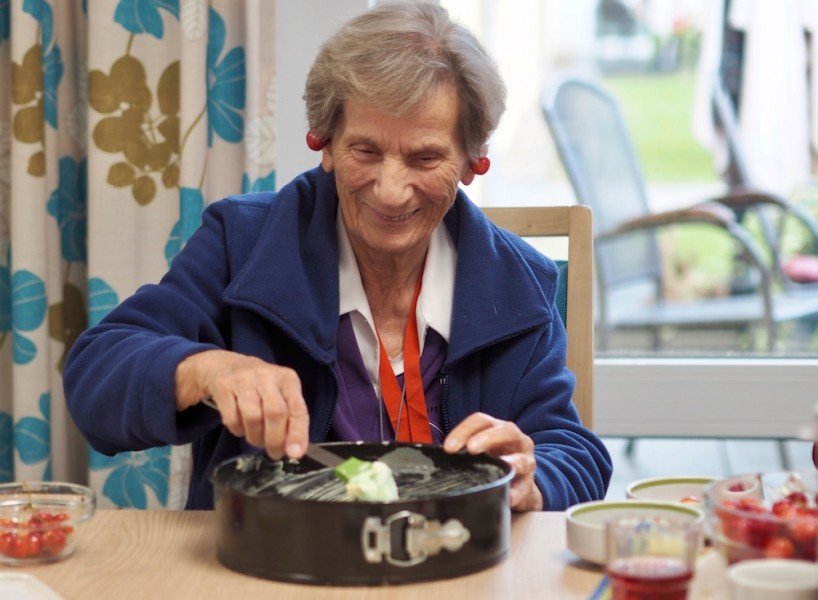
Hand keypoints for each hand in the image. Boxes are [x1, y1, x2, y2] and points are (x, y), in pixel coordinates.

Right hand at [175, 350, 308, 459]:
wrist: (225, 365)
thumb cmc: (260, 385)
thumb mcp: (280, 394)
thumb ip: (290, 417)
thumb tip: (294, 449)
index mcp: (287, 379)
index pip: (297, 408)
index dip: (297, 433)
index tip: (295, 453)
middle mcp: (267, 376)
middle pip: (275, 413)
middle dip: (275, 439)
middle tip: (275, 453)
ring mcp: (244, 380)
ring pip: (253, 417)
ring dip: (255, 437)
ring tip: (256, 439)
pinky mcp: (223, 387)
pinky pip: (232, 418)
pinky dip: (238, 430)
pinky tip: (241, 427)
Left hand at [444, 412, 542, 510]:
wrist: (519, 486)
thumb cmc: (494, 462)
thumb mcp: (480, 451)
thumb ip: (462, 450)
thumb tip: (434, 457)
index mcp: (498, 429)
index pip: (481, 421)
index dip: (464, 431)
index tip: (448, 447)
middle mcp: (516, 441)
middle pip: (505, 431)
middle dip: (487, 438)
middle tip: (470, 449)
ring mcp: (526, 462)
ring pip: (521, 459)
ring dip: (509, 462)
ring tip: (499, 466)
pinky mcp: (530, 485)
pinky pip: (523, 489)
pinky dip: (515, 493)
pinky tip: (507, 497)